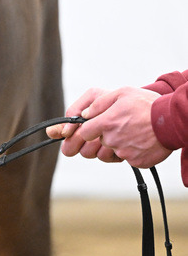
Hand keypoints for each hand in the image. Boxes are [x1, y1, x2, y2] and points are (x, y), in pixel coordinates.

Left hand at [47, 87, 171, 167]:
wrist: (172, 121)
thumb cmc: (146, 104)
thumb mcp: (121, 93)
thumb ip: (99, 103)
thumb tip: (84, 114)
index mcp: (107, 122)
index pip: (84, 133)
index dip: (86, 130)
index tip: (91, 127)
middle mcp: (114, 139)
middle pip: (97, 143)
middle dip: (101, 137)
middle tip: (117, 127)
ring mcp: (125, 152)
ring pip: (111, 152)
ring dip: (115, 145)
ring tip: (129, 132)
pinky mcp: (136, 162)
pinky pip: (125, 158)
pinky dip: (129, 151)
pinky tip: (138, 140)